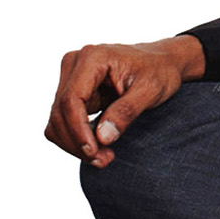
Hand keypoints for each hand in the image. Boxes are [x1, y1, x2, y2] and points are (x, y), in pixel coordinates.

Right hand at [45, 35, 205, 168]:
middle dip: (77, 143)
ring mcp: (71, 78)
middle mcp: (75, 64)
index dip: (78, 131)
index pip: (71, 100)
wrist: (162, 62)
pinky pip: (64, 121)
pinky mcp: (73, 91)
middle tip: (104, 161)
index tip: (93, 153)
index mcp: (92, 58)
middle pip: (59, 112)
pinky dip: (76, 139)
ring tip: (103, 157)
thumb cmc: (159, 71)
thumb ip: (126, 112)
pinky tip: (99, 148)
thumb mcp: (150, 91)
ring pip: (57, 120)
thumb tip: (101, 138)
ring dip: (75, 144)